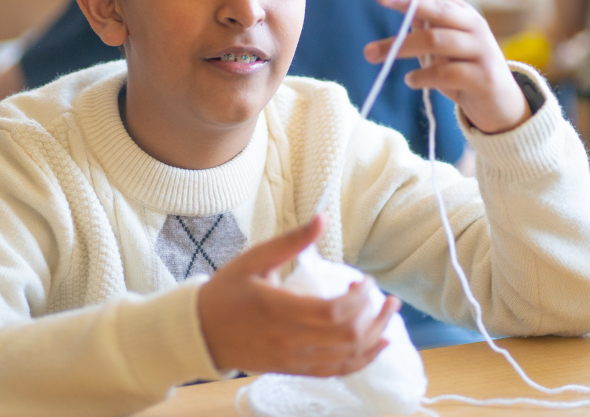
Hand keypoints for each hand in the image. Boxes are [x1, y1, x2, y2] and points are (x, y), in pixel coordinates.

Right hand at [197, 213, 399, 375]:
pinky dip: (362, 359)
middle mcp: (289, 340)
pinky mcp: (294, 370)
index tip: (365, 280)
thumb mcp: (254, 259)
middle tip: (386, 297)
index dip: (359, 298)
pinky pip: (336, 371)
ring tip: (389, 315)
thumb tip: (322, 217)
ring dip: (375, 336)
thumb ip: (291, 241)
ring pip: (348, 356)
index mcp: (278, 309)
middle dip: (376, 316)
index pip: (334, 312)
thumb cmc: (226, 292)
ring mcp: (293, 359)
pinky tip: (378, 344)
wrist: (200, 332)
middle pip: (348, 336)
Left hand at [364, 0, 530, 134]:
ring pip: (437, 41)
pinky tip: (409, 81)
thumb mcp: (442, 43)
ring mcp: (481, 50)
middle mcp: (474, 26)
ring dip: (400, 46)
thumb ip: (424, 22)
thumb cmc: (463, 69)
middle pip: (437, 8)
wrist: (500, 104)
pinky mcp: (482, 78)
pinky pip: (446, 74)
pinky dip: (422, 77)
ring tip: (370, 54)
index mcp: (462, 12)